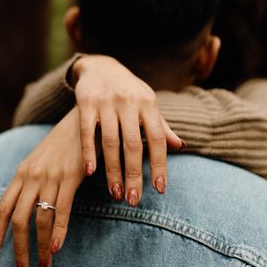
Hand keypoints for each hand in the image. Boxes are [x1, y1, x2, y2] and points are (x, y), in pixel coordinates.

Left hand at [0, 107, 84, 266]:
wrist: (84, 118)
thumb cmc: (64, 143)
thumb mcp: (41, 161)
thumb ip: (32, 182)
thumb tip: (26, 209)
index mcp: (21, 173)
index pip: (2, 208)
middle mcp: (31, 176)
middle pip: (18, 219)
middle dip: (18, 249)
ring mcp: (50, 176)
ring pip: (40, 219)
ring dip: (41, 247)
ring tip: (44, 266)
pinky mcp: (70, 177)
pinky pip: (62, 210)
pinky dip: (59, 232)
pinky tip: (57, 249)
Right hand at [72, 55, 184, 206]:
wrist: (100, 66)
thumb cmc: (129, 91)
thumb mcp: (147, 104)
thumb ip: (161, 126)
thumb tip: (181, 147)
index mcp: (148, 104)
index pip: (157, 139)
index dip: (159, 164)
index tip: (160, 189)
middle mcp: (128, 102)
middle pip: (133, 145)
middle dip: (133, 174)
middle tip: (133, 200)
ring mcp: (106, 102)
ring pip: (110, 142)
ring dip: (112, 171)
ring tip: (115, 193)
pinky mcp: (85, 103)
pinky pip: (87, 132)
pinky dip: (88, 153)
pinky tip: (90, 172)